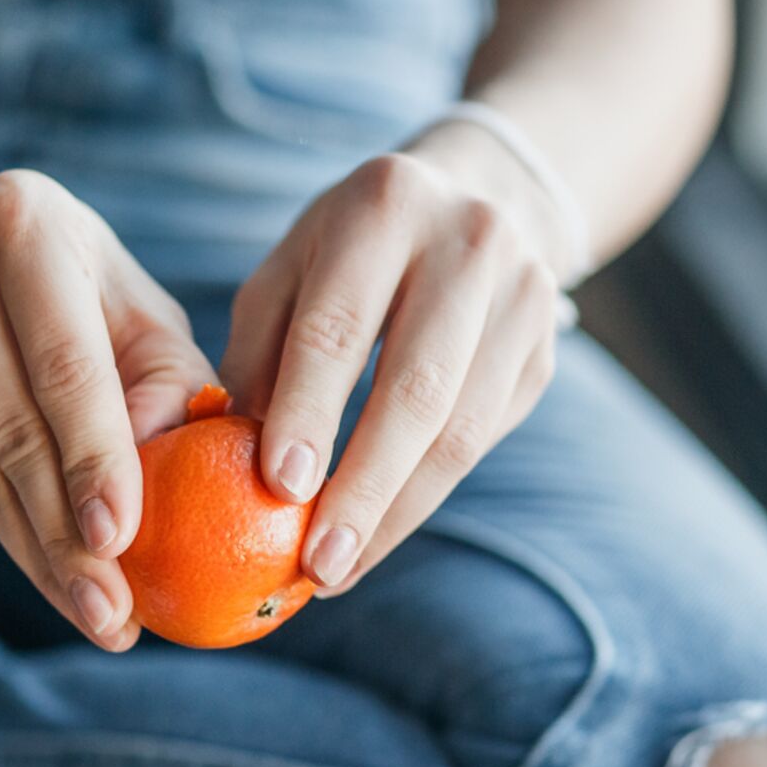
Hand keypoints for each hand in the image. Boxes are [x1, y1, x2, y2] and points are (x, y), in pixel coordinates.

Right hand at [0, 170, 214, 649]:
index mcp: (23, 225)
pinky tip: (48, 571)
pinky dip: (3, 530)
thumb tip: (165, 467)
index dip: (92, 458)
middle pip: (10, 428)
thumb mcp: (135, 304)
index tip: (121, 541)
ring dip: (33, 553)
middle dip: (64, 535)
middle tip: (112, 613)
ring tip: (93, 614)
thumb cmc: (74, 287)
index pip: (63, 363)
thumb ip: (167, 377)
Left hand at [220, 144, 563, 595]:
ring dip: (397, 513)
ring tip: (339, 570)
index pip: (341, 325)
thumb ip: (257, 352)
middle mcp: (468, 244)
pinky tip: (377, 533)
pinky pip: (483, 441)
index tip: (280, 488)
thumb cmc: (352, 247)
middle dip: (363, 488)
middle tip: (316, 565)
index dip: (309, 411)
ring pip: (461, 430)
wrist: (478, 197)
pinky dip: (425, 497)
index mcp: (383, 207)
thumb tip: (224, 457)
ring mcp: (522, 299)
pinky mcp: (543, 352)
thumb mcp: (290, 269)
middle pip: (416, 390)